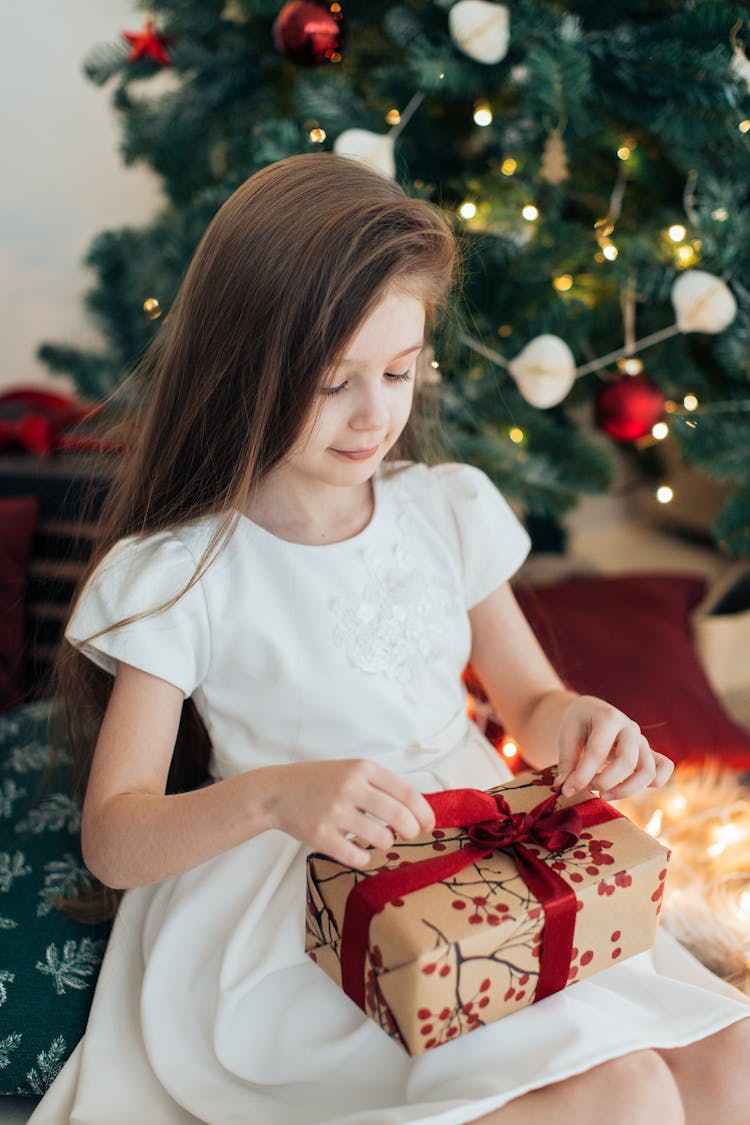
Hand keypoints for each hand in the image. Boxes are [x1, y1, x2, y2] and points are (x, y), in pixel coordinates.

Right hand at [270, 759, 434, 868]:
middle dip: (411, 830)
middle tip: (410, 835)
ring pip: (381, 838)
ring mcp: (334, 811)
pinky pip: (357, 856)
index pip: (406, 792)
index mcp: (362, 768)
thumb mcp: (350, 770)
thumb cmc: (319, 781)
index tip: (428, 824)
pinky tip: (360, 852)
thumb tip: (416, 810)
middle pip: (399, 816)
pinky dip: (364, 858)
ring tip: (379, 840)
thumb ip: (380, 785)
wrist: (276, 792)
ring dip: (386, 843)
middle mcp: (350, 787)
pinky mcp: (321, 835)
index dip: (423, 812)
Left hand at [554, 695, 672, 800]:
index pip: (597, 751)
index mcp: (608, 718)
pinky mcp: (650, 752)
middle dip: (605, 782)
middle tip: (587, 789)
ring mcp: (643, 741)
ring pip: (647, 771)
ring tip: (604, 795)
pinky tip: (630, 787)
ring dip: (626, 789)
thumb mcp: (567, 734)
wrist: (593, 711)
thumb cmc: (579, 723)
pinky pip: (665, 767)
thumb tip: (564, 789)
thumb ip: (567, 762)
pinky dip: (656, 782)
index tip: (567, 791)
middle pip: (627, 762)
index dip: (581, 775)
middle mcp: (630, 728)